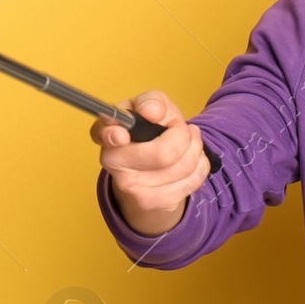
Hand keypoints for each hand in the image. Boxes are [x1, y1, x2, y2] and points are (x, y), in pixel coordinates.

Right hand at [89, 90, 210, 236]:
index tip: (122, 135)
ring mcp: (131, 187)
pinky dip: (200, 164)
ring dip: (195, 148)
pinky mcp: (152, 202)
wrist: (151, 171)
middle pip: (163, 153)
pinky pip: (193, 180)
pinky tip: (191, 158)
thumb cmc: (150, 130)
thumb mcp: (151, 107)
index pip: (104, 134)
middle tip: (181, 129)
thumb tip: (152, 112)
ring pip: (184, 166)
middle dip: (183, 135)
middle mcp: (113, 162)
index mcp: (108, 132)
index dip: (113, 136)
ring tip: (189, 141)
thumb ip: (151, 102)